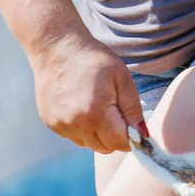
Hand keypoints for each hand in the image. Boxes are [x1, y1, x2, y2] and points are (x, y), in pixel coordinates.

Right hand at [31, 30, 142, 153]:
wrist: (57, 48)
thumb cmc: (94, 60)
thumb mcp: (122, 79)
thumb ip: (133, 110)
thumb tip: (143, 135)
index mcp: (95, 113)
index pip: (120, 143)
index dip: (132, 137)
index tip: (135, 126)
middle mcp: (75, 124)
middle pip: (105, 147)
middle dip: (116, 137)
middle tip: (117, 112)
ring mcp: (60, 125)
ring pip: (89, 144)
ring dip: (99, 134)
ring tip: (99, 107)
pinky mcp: (51, 123)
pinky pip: (74, 137)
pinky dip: (83, 129)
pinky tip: (83, 107)